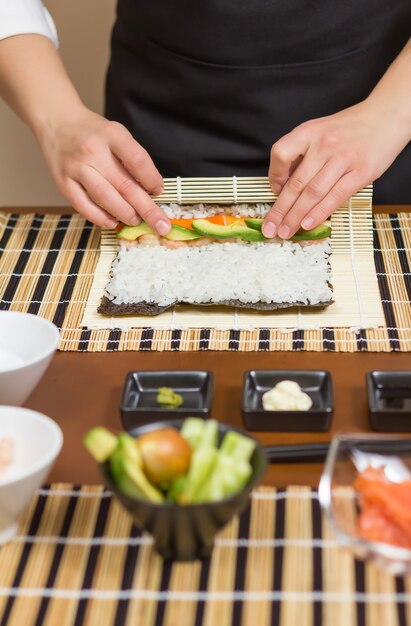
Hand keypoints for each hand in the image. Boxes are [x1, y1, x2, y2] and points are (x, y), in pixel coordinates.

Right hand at [38, 107, 168, 230]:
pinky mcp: (62, 181)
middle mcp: (93, 150)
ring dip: (125, 214)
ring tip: (136, 220)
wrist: (56, 121)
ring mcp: (76, 167)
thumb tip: (150, 191)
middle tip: (161, 225)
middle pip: (126, 185)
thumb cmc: (92, 132)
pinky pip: (83, 205)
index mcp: (112, 135)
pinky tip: (112, 222)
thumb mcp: (116, 134)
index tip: (159, 191)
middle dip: (147, 209)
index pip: (138, 161)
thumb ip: (131, 158)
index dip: (152, 180)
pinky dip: (100, 218)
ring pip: (106, 197)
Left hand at [263, 100, 408, 237]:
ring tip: (285, 232)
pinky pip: (335, 197)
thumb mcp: (319, 130)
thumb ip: (301, 153)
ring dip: (296, 216)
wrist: (385, 118)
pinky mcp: (361, 173)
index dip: (274, 176)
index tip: (275, 190)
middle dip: (280, 210)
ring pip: (313, 193)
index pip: (281, 154)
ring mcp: (343, 159)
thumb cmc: (348, 129)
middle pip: (296, 183)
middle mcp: (324, 145)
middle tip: (270, 228)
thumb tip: (282, 184)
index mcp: (309, 132)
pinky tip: (307, 224)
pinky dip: (319, 213)